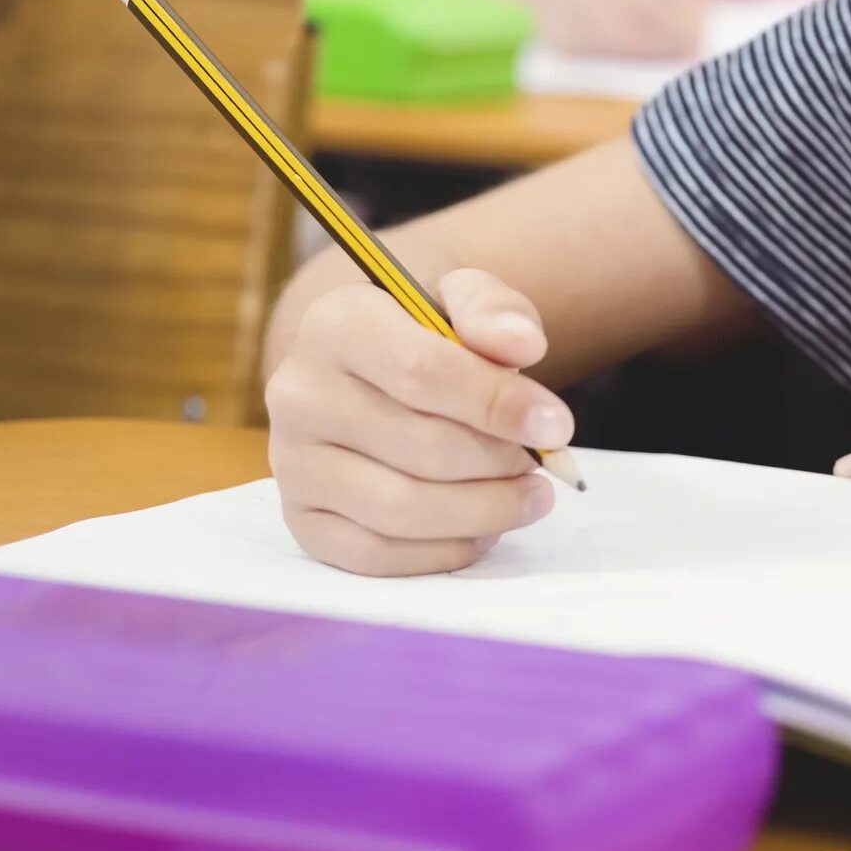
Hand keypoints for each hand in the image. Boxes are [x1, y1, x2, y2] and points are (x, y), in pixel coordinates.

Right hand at [265, 267, 575, 574]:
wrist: (369, 365)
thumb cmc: (427, 331)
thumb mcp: (464, 296)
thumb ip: (495, 310)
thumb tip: (521, 347)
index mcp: (338, 325)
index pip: (421, 371)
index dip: (496, 404)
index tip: (557, 426)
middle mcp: (301, 394)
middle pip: (419, 447)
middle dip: (498, 462)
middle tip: (542, 464)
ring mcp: (293, 463)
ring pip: (398, 509)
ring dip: (482, 510)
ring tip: (528, 496)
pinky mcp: (301, 519)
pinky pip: (375, 554)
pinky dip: (444, 551)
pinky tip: (484, 528)